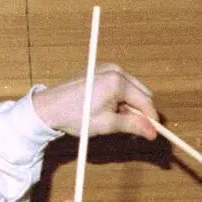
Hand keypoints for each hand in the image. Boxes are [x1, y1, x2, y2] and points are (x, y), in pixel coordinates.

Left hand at [33, 64, 158, 139]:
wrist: (50, 108)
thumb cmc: (76, 115)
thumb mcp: (107, 124)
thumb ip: (133, 125)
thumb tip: (152, 132)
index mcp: (118, 81)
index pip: (145, 101)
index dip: (151, 119)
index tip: (152, 133)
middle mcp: (115, 70)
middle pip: (141, 93)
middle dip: (140, 111)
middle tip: (130, 129)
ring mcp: (107, 68)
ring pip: (132, 89)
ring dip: (129, 105)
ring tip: (115, 119)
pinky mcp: (100, 71)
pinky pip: (120, 84)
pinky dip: (120, 98)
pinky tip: (108, 109)